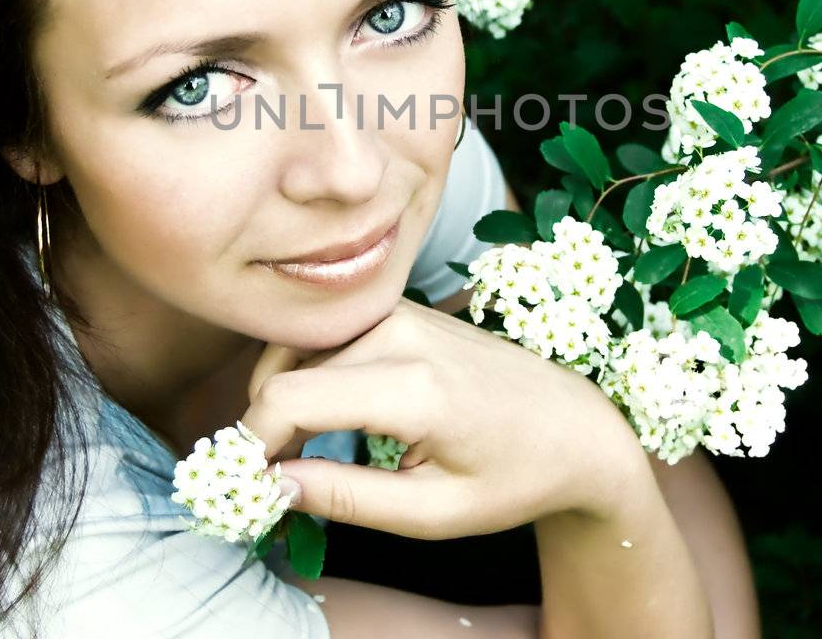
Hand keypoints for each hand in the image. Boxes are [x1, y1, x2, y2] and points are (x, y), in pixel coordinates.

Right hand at [239, 297, 646, 540]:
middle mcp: (401, 332)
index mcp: (414, 385)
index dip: (249, 444)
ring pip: (296, 350)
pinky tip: (328, 420)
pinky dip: (307, 377)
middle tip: (268, 482)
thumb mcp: (432, 513)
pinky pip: (326, 339)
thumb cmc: (514, 477)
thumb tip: (270, 484)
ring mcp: (400, 312)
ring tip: (300, 455)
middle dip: (260, 429)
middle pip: (282, 372)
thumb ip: (345, 497)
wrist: (577, 427)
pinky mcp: (400, 309)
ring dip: (281, 401)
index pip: (288, 398)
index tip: (244, 486)